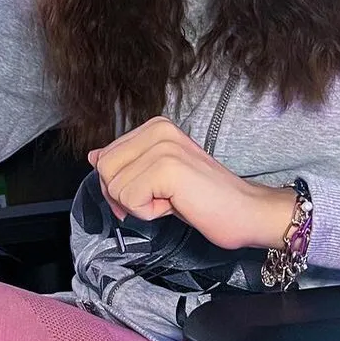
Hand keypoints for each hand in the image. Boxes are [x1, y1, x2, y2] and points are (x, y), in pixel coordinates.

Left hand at [87, 116, 296, 249]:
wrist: (247, 212)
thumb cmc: (206, 199)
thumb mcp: (157, 177)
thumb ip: (126, 163)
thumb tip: (93, 156)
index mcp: (155, 127)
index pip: (105, 156)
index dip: (118, 185)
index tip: (149, 194)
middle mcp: (157, 129)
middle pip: (103, 170)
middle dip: (124, 196)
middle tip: (159, 200)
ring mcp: (162, 146)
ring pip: (114, 187)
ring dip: (140, 206)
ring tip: (172, 200)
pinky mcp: (166, 167)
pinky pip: (129, 200)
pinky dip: (148, 213)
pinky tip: (176, 205)